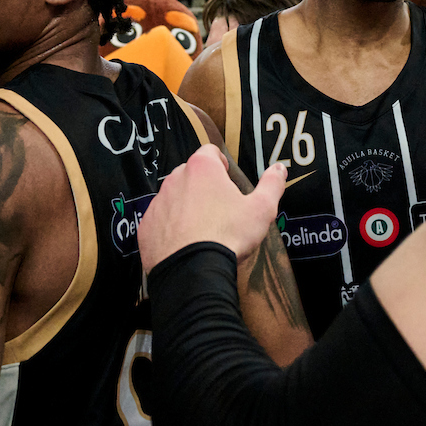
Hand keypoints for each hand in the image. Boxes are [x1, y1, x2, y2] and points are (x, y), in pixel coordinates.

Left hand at [138, 146, 285, 271]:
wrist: (193, 273)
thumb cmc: (229, 235)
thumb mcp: (261, 210)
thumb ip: (271, 185)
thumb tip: (280, 168)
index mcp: (202, 169)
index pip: (210, 152)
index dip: (221, 164)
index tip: (229, 181)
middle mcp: (174, 180)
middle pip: (190, 174)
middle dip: (202, 186)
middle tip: (219, 210)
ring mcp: (157, 204)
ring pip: (173, 198)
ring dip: (185, 207)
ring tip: (202, 231)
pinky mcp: (145, 228)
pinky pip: (159, 222)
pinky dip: (170, 229)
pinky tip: (185, 246)